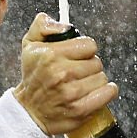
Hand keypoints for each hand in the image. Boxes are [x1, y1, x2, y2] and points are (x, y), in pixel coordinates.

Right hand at [14, 13, 117, 134]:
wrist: (29, 111)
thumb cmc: (33, 77)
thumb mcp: (30, 45)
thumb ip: (43, 26)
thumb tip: (64, 26)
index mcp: (51, 54)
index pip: (89, 44)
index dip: (84, 49)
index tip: (77, 56)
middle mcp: (61, 73)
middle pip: (96, 62)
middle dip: (89, 66)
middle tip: (77, 72)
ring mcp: (71, 93)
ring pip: (102, 78)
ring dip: (95, 80)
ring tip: (81, 84)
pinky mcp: (80, 109)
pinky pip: (107, 93)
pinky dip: (106, 92)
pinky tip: (95, 92)